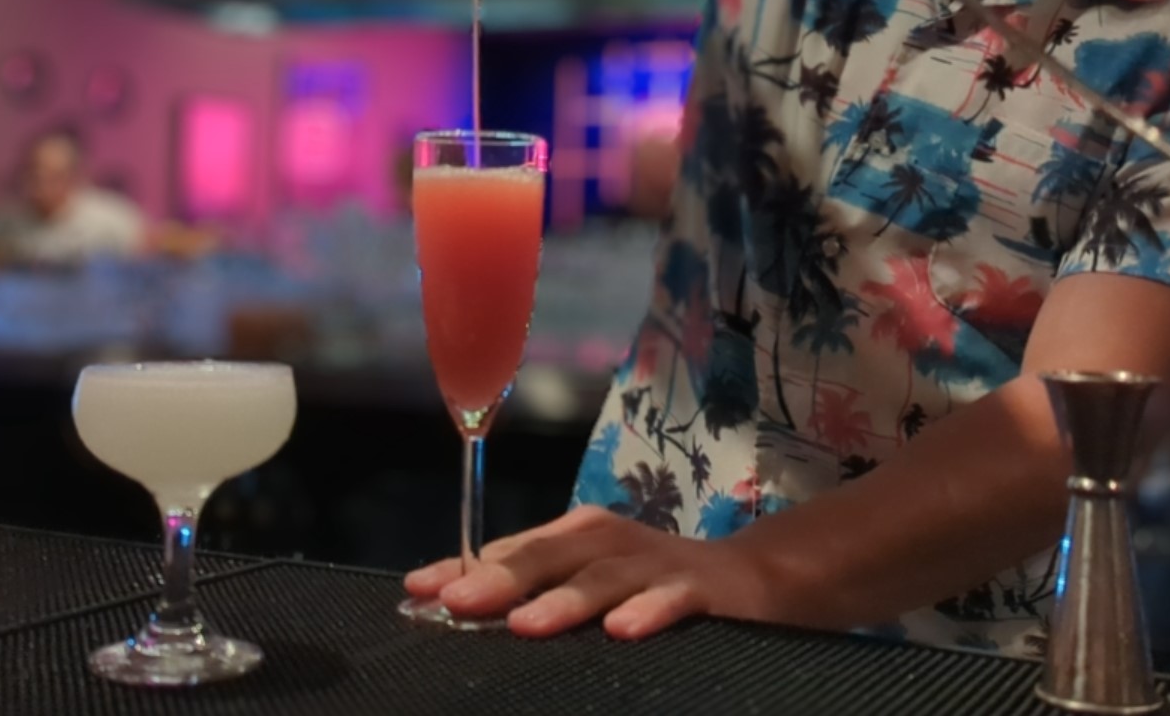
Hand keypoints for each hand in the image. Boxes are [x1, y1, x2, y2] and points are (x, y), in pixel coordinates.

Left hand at [404, 506, 778, 638]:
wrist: (754, 580)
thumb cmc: (653, 585)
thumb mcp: (589, 581)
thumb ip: (531, 588)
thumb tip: (447, 600)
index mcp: (577, 538)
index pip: (510, 550)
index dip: (462, 567)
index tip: (416, 590)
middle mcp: (611, 543)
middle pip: (550, 557)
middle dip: (500, 579)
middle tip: (454, 603)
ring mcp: (655, 564)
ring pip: (604, 578)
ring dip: (564, 601)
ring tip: (524, 626)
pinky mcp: (702, 589)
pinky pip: (672, 599)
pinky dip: (648, 611)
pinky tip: (622, 631)